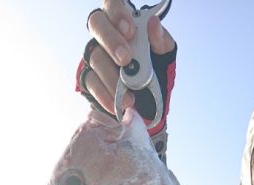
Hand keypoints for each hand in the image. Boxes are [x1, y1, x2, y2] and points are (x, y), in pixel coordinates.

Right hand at [77, 1, 175, 128]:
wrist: (149, 105)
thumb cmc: (155, 72)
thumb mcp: (164, 56)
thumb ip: (161, 41)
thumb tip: (154, 24)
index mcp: (123, 22)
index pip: (113, 4)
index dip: (117, 12)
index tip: (129, 29)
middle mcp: (105, 34)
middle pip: (97, 24)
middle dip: (111, 41)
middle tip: (126, 59)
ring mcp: (95, 55)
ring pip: (95, 57)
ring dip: (111, 76)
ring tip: (130, 94)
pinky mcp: (90, 78)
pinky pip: (92, 83)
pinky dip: (105, 95)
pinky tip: (118, 104)